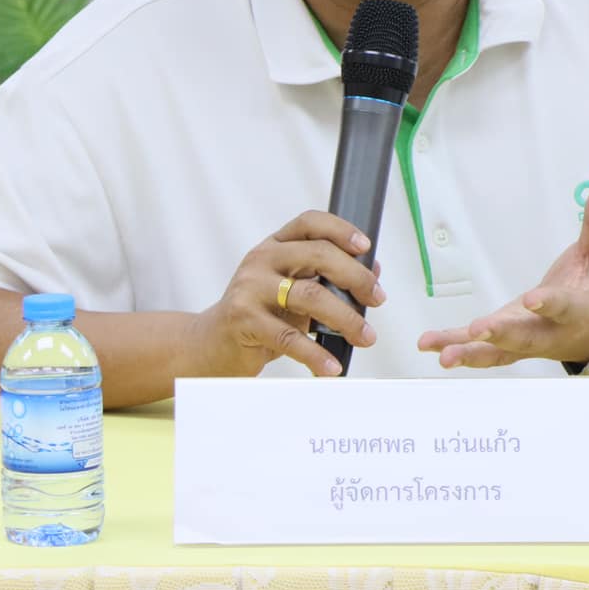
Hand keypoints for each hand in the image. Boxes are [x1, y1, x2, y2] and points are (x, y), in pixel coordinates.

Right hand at [184, 212, 385, 378]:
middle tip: (377, 299)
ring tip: (365, 337)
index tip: (365, 247)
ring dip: (346, 318)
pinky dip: (316, 354)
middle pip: (318, 255)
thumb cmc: (259, 315)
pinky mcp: (244, 321)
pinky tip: (331, 367)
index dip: (341, 229)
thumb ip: (326, 278)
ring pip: (310, 296)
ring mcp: (250, 288)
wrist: (211, 344)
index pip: (310, 223)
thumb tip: (373, 269)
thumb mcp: (292, 290)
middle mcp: (261, 260)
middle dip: (356, 278)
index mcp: (275, 246)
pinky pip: (290, 337)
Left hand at [418, 180, 588, 370]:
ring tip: (445, 355)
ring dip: (470, 354)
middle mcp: (549, 333)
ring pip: (498, 353)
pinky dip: (454, 347)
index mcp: (575, 310)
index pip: (562, 307)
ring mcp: (524, 343)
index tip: (532, 300)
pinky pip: (480, 351)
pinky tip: (430, 346)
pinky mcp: (505, 346)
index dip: (548, 304)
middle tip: (478, 330)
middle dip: (501, 334)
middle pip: (525, 338)